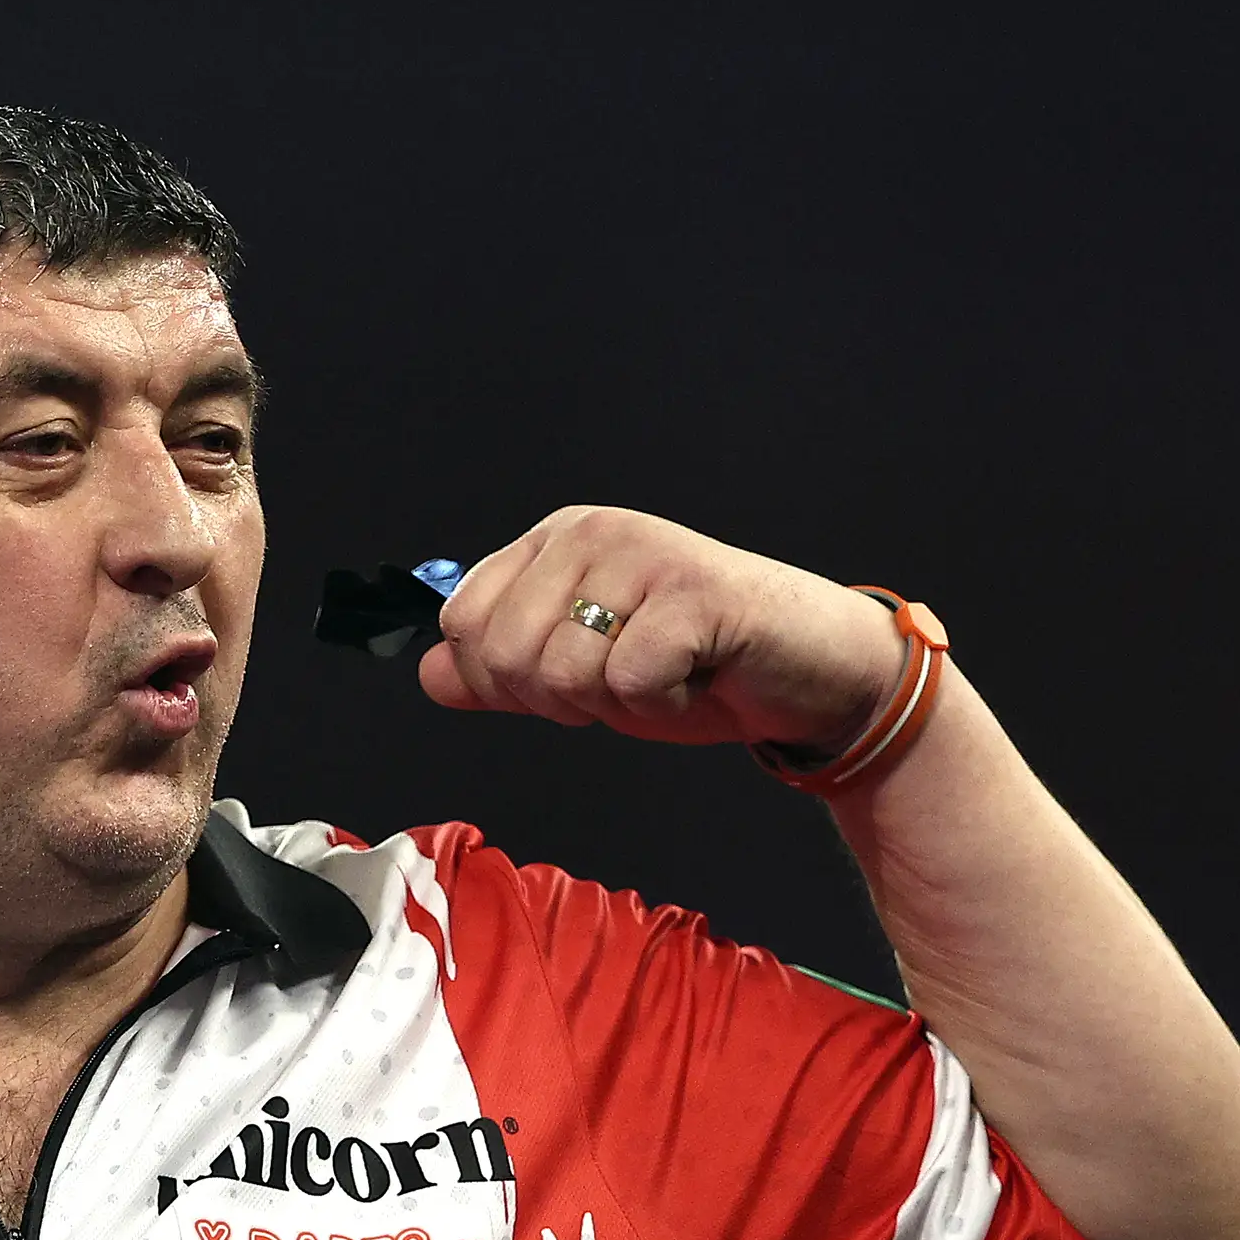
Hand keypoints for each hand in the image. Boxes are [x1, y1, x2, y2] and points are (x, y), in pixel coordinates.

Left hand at [420, 507, 902, 753]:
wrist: (808, 671)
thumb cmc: (698, 665)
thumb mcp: (581, 675)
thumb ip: (503, 677)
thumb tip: (430, 675)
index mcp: (555, 542)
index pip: (464, 625)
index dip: (503, 681)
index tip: (569, 678)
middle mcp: (592, 534)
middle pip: (502, 654)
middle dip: (558, 699)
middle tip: (624, 680)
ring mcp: (643, 556)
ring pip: (563, 672)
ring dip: (615, 705)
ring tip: (664, 673)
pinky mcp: (692, 593)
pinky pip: (629, 682)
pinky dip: (661, 706)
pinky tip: (696, 678)